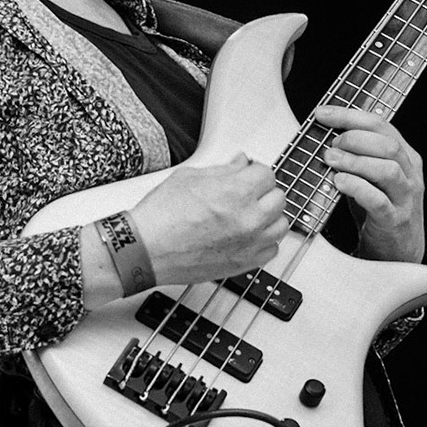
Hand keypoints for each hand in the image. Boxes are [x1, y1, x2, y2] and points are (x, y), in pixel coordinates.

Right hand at [127, 153, 288, 283]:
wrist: (145, 250)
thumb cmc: (160, 217)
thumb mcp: (190, 177)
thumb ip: (223, 170)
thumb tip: (240, 163)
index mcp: (236, 192)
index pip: (267, 174)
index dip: (254, 172)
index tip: (247, 175)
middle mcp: (248, 218)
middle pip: (278, 198)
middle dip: (263, 192)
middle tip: (248, 193)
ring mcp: (248, 243)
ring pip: (280, 225)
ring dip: (269, 216)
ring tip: (251, 214)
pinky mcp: (243, 263)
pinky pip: (271, 250)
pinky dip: (264, 242)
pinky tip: (250, 236)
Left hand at [315, 105, 425, 262]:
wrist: (397, 250)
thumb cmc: (381, 208)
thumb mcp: (373, 176)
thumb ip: (358, 155)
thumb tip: (325, 134)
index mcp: (406, 156)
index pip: (382, 125)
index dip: (350, 116)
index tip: (323, 113)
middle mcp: (410, 173)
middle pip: (388, 144)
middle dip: (354, 138)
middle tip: (330, 144)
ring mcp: (405, 197)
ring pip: (388, 170)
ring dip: (355, 161)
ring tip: (331, 160)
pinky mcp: (395, 220)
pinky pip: (379, 201)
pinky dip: (357, 188)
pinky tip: (339, 182)